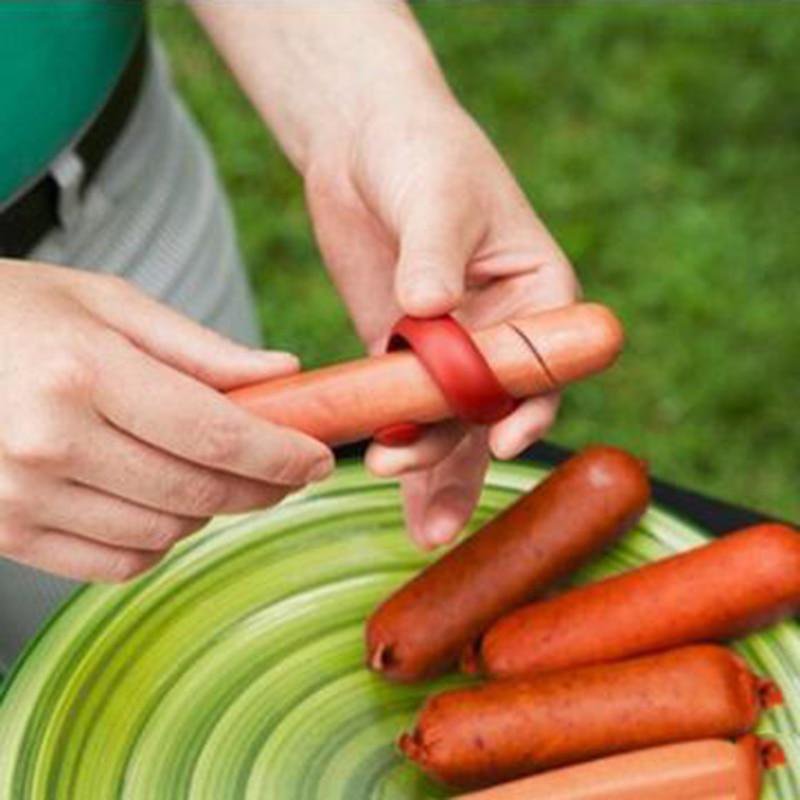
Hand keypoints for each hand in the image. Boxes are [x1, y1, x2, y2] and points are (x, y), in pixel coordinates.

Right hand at [0, 261, 332, 581]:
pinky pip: (115, 563)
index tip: (318, 458)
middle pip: (199, 492)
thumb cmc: (10, 314)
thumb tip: (283, 372)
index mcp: (83, 373)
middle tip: (289, 470)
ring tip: (217, 474)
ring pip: (164, 533)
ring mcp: (22, 497)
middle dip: (264, 488)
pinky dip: (159, 541)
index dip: (281, 455)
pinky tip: (163, 503)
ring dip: (211, 510)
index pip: (215, 434)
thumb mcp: (106, 304)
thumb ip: (199, 348)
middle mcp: (51, 443)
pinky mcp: (5, 533)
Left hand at [192, 1, 578, 548]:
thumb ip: (435, 251)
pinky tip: (394, 492)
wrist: (365, 144)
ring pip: (452, 424)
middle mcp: (502, 328)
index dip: (530, 403)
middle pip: (495, 407)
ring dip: (436, 474)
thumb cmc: (422, 150)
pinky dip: (400, 448)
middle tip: (430, 503)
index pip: (546, 359)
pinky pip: (404, 409)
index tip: (503, 436)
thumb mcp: (436, 190)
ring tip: (423, 531)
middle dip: (467, 457)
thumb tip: (428, 304)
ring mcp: (451, 347)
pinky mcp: (402, 353)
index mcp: (538, 291)